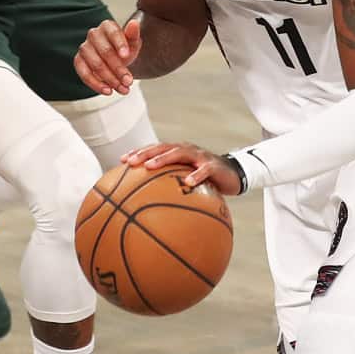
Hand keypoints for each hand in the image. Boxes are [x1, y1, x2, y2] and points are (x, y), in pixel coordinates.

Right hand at [75, 16, 142, 95]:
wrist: (116, 60)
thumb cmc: (124, 50)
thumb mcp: (133, 44)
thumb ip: (133, 35)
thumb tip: (134, 23)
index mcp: (107, 26)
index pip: (113, 33)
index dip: (120, 44)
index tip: (126, 56)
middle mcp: (94, 34)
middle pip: (105, 52)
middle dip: (118, 68)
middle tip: (129, 81)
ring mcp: (84, 47)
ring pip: (96, 64)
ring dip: (110, 79)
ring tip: (122, 89)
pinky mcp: (78, 61)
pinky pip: (84, 73)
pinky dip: (96, 84)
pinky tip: (107, 90)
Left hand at [123, 142, 243, 196]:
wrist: (232, 176)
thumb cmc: (204, 181)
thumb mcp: (186, 181)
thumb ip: (170, 186)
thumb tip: (147, 205)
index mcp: (177, 152)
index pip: (155, 149)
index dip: (139, 152)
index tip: (122, 160)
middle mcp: (186, 150)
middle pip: (162, 147)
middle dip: (145, 153)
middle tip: (131, 162)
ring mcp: (199, 156)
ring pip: (179, 153)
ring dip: (163, 159)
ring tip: (150, 167)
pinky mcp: (213, 165)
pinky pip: (204, 169)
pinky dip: (196, 175)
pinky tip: (188, 183)